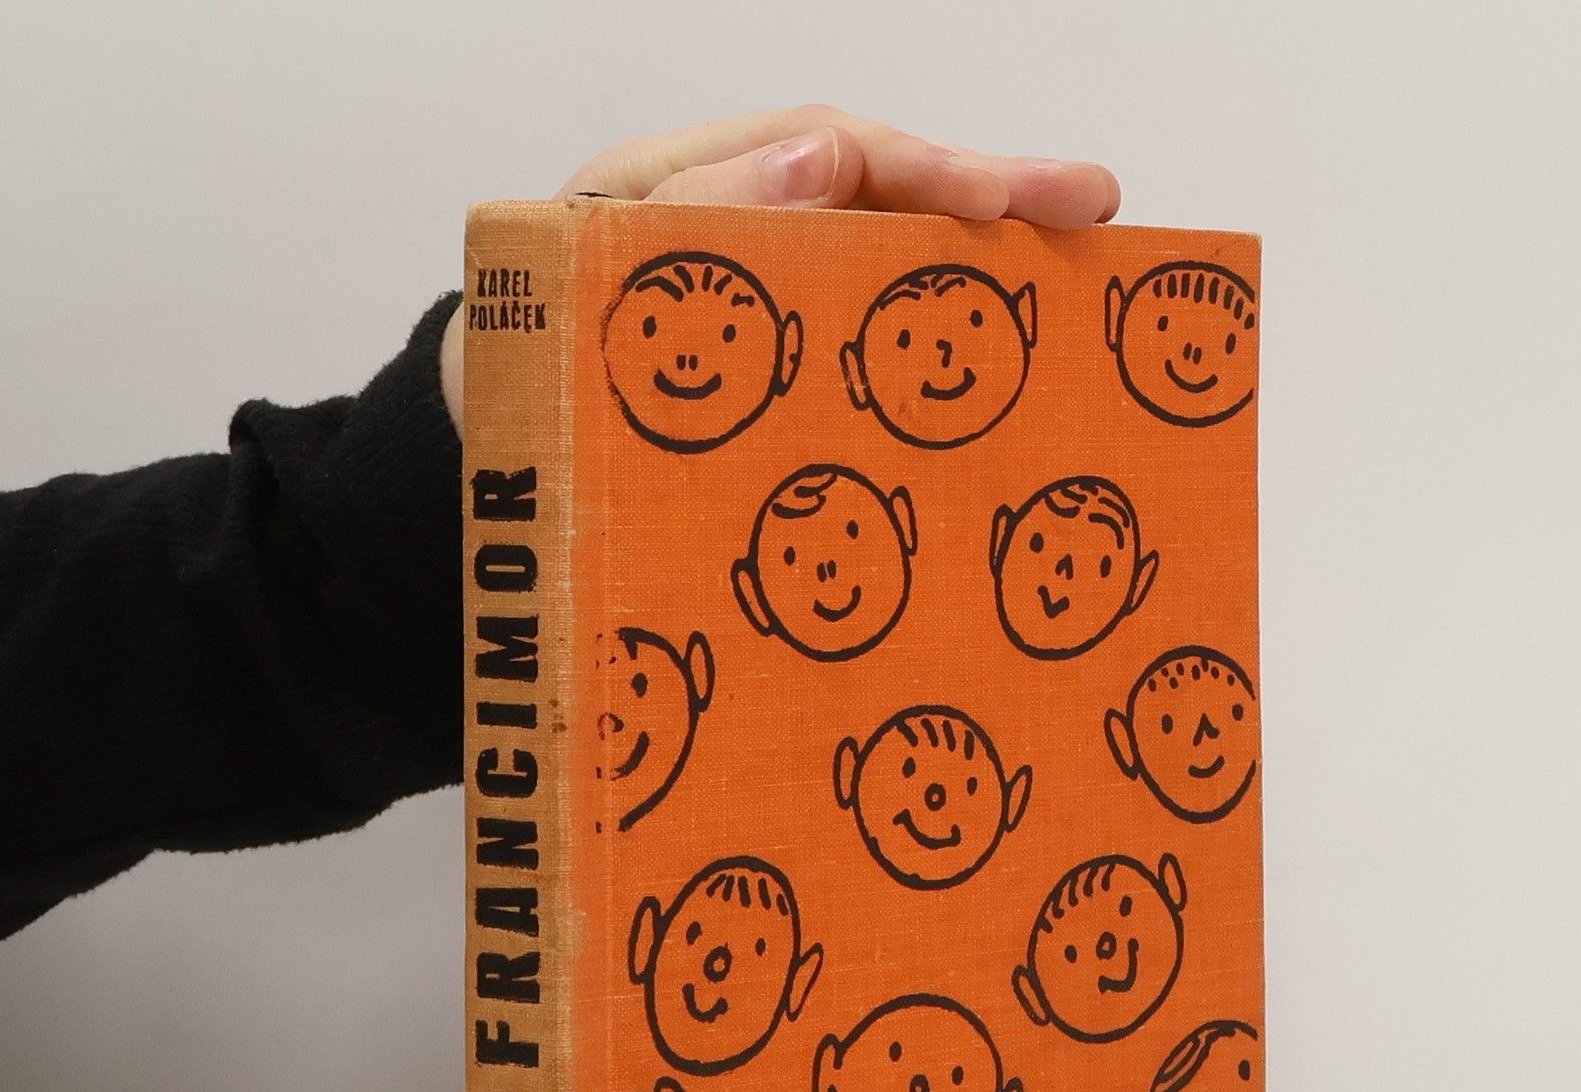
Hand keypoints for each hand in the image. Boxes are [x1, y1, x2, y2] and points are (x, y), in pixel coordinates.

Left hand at [439, 107, 1120, 430]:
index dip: (929, 169)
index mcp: (692, 184)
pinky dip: (929, 343)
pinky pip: (861, 340)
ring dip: (980, 271)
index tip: (1006, 201)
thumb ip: (692, 216)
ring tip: (1079, 281)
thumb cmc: (522, 364)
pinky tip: (996, 370)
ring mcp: (764, 297)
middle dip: (993, 198)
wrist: (483, 454)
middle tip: (1097, 207)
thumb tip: (821, 155)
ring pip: (886, 263)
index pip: (836, 148)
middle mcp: (742, 227)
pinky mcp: (775, 363)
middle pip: (884, 192)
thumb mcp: (584, 280)